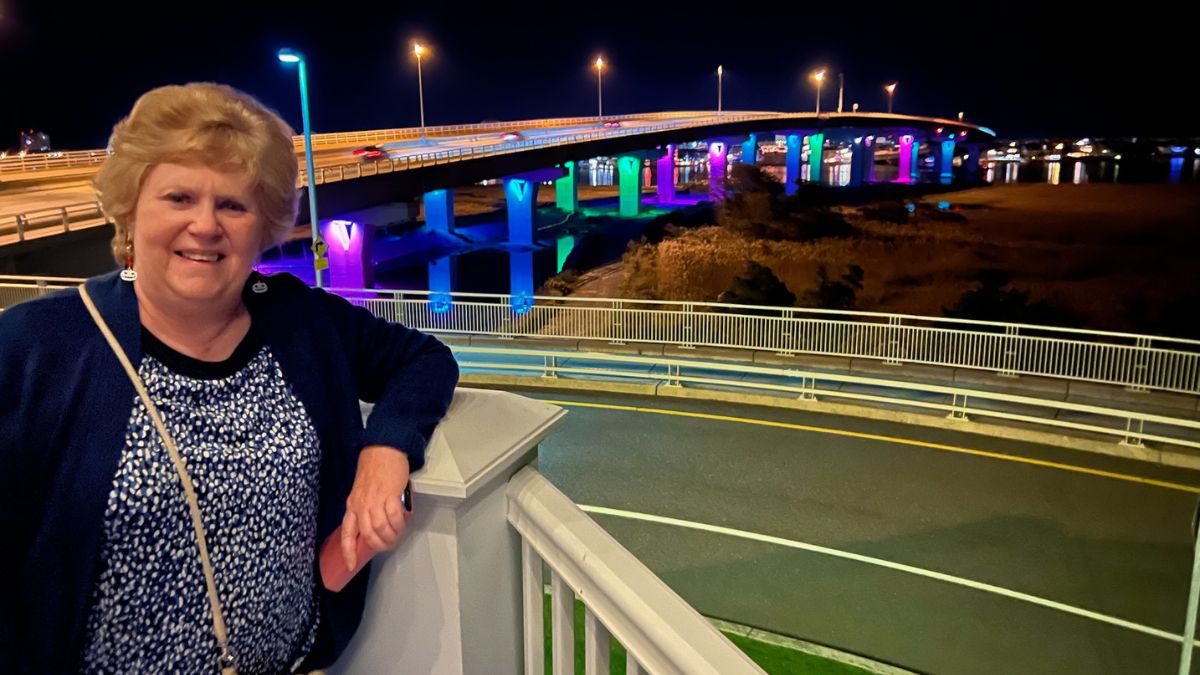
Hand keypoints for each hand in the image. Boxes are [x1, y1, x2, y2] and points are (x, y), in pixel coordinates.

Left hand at [341, 445, 411, 568]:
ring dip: (392, 536)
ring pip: (381, 529)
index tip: (350, 566)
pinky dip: (400, 524)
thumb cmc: (374, 469)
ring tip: (398, 536)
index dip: (348, 552)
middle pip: (368, 535)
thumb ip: (365, 509)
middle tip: (389, 545)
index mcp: (352, 506)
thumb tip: (376, 527)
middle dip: (380, 545)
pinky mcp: (389, 495)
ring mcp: (374, 501)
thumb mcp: (362, 492)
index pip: (347, 533)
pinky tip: (403, 524)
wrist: (383, 450)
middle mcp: (361, 505)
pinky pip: (394, 517)